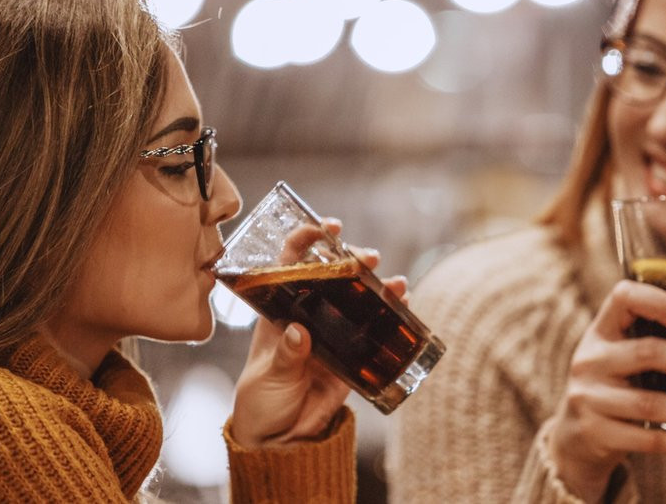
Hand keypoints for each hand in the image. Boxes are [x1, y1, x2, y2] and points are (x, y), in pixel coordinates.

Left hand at [229, 219, 408, 446]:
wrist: (280, 438)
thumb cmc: (261, 402)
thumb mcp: (268, 377)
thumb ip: (285, 356)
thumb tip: (298, 332)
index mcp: (279, 311)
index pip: (289, 263)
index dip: (306, 240)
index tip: (325, 228)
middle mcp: (308, 314)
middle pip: (332, 274)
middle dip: (352, 258)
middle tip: (367, 257)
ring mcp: (333, 332)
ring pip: (358, 298)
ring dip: (378, 285)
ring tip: (395, 283)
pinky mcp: (352, 355)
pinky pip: (375, 330)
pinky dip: (391, 315)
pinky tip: (404, 304)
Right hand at [547, 280, 665, 500]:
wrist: (578, 436)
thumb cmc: (622, 386)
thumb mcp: (644, 362)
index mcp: (603, 330)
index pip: (624, 297)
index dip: (660, 302)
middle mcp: (590, 358)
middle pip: (647, 352)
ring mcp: (588, 396)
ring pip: (648, 403)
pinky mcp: (594, 432)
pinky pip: (642, 437)